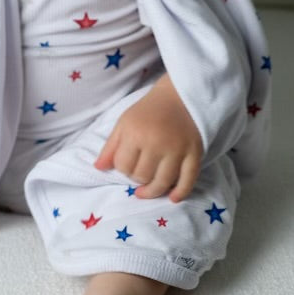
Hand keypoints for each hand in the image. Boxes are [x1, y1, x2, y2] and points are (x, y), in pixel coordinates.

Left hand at [94, 74, 202, 202]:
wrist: (180, 96)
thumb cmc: (148, 110)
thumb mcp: (124, 123)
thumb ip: (111, 147)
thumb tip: (98, 168)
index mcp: (136, 134)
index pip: (123, 166)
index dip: (122, 168)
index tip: (127, 162)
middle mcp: (156, 143)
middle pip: (141, 176)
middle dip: (137, 178)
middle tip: (139, 171)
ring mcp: (177, 150)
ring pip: (162, 182)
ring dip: (153, 190)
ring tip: (147, 190)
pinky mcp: (194, 153)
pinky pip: (188, 180)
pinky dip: (180, 192)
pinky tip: (172, 198)